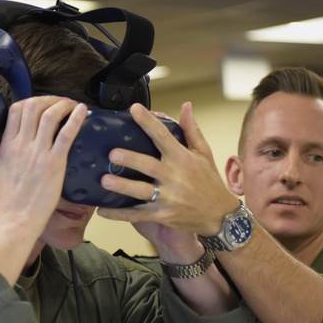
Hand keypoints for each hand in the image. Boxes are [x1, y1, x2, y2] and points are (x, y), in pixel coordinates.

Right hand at [0, 97, 87, 237]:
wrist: (14, 219)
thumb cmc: (6, 202)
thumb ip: (4, 155)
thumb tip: (7, 147)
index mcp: (8, 145)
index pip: (16, 110)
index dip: (31, 102)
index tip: (41, 104)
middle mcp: (22, 144)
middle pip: (33, 106)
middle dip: (49, 99)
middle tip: (60, 103)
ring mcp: (38, 152)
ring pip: (50, 115)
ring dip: (63, 105)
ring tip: (72, 105)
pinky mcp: (54, 163)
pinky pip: (66, 134)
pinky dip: (76, 119)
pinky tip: (83, 111)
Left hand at [96, 102, 238, 254]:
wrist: (220, 216)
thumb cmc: (209, 182)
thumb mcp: (204, 153)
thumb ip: (191, 130)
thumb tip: (185, 106)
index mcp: (182, 158)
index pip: (163, 136)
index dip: (148, 122)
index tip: (134, 109)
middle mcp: (174, 177)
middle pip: (149, 166)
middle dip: (131, 159)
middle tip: (112, 154)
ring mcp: (168, 198)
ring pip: (141, 191)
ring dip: (123, 186)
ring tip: (105, 180)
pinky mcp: (162, 215)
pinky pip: (137, 215)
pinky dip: (119, 214)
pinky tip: (103, 210)